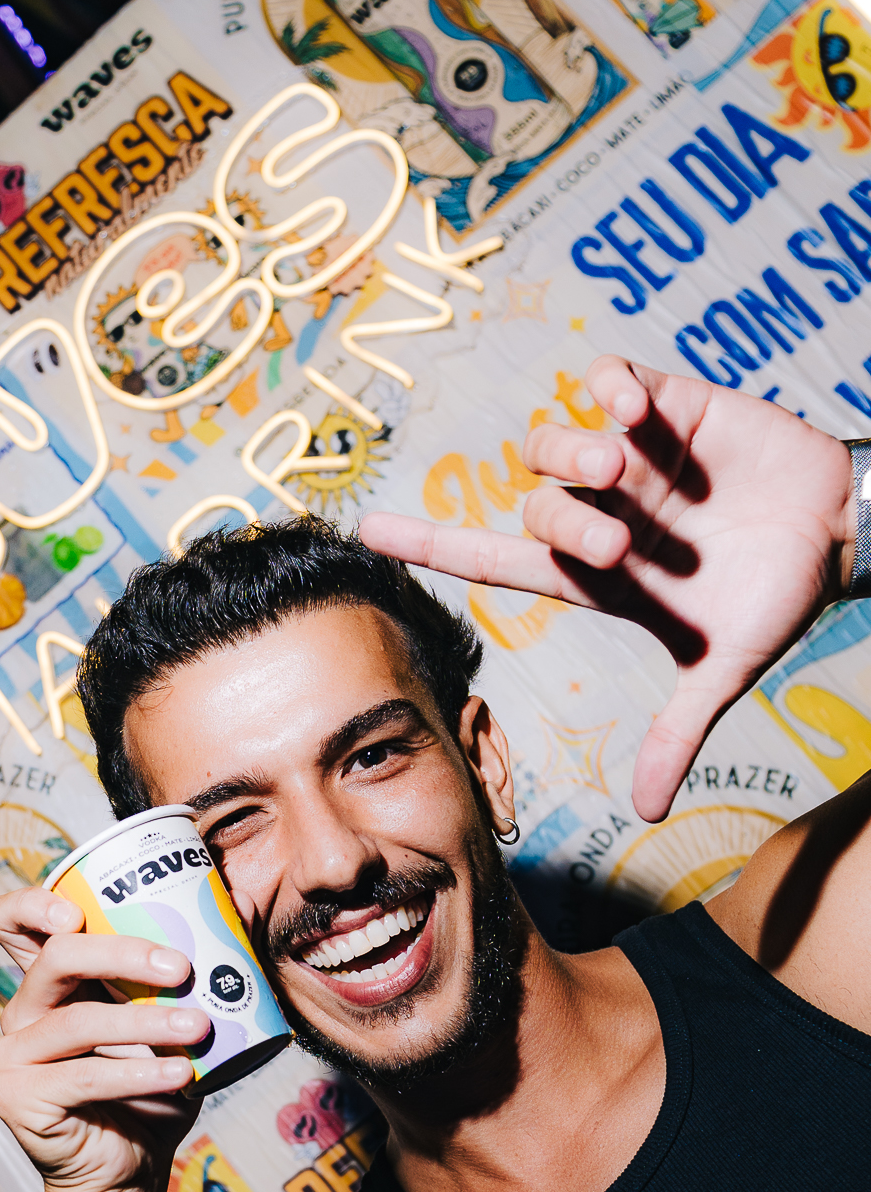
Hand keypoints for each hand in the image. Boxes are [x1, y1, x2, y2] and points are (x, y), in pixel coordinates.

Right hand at [0, 886, 208, 1191]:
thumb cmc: (149, 1092)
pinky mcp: (18, 1096)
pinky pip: (84, 1076)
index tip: (81, 910)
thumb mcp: (167, 1028)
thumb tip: (235, 910)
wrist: (127, 1174)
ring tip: (199, 1029)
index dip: (34, 905)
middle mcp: (21, 1011)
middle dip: (122, 954)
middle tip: (180, 967)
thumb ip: (183, 978)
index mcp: (49, 984)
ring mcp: (11, 1054)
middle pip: (56, 958)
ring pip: (78, 1021)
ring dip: (146, 1023)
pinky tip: (180, 1074)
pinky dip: (138, 1073)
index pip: (10, 923)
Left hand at [362, 356, 858, 820]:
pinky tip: (636, 409)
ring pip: (552, 443)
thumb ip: (677, 733)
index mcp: (595, 575)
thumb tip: (649, 813)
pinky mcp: (668, 405)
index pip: (492, 559)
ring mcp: (629, 459)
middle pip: (533, 506)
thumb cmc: (774, 599)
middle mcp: (599, 513)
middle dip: (567, 522)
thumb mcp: (722, 669)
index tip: (368, 529)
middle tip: (622, 542)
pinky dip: (608, 387)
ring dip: (574, 455)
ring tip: (625, 466)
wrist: (841, 533)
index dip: (431, 543)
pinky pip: (608, 378)